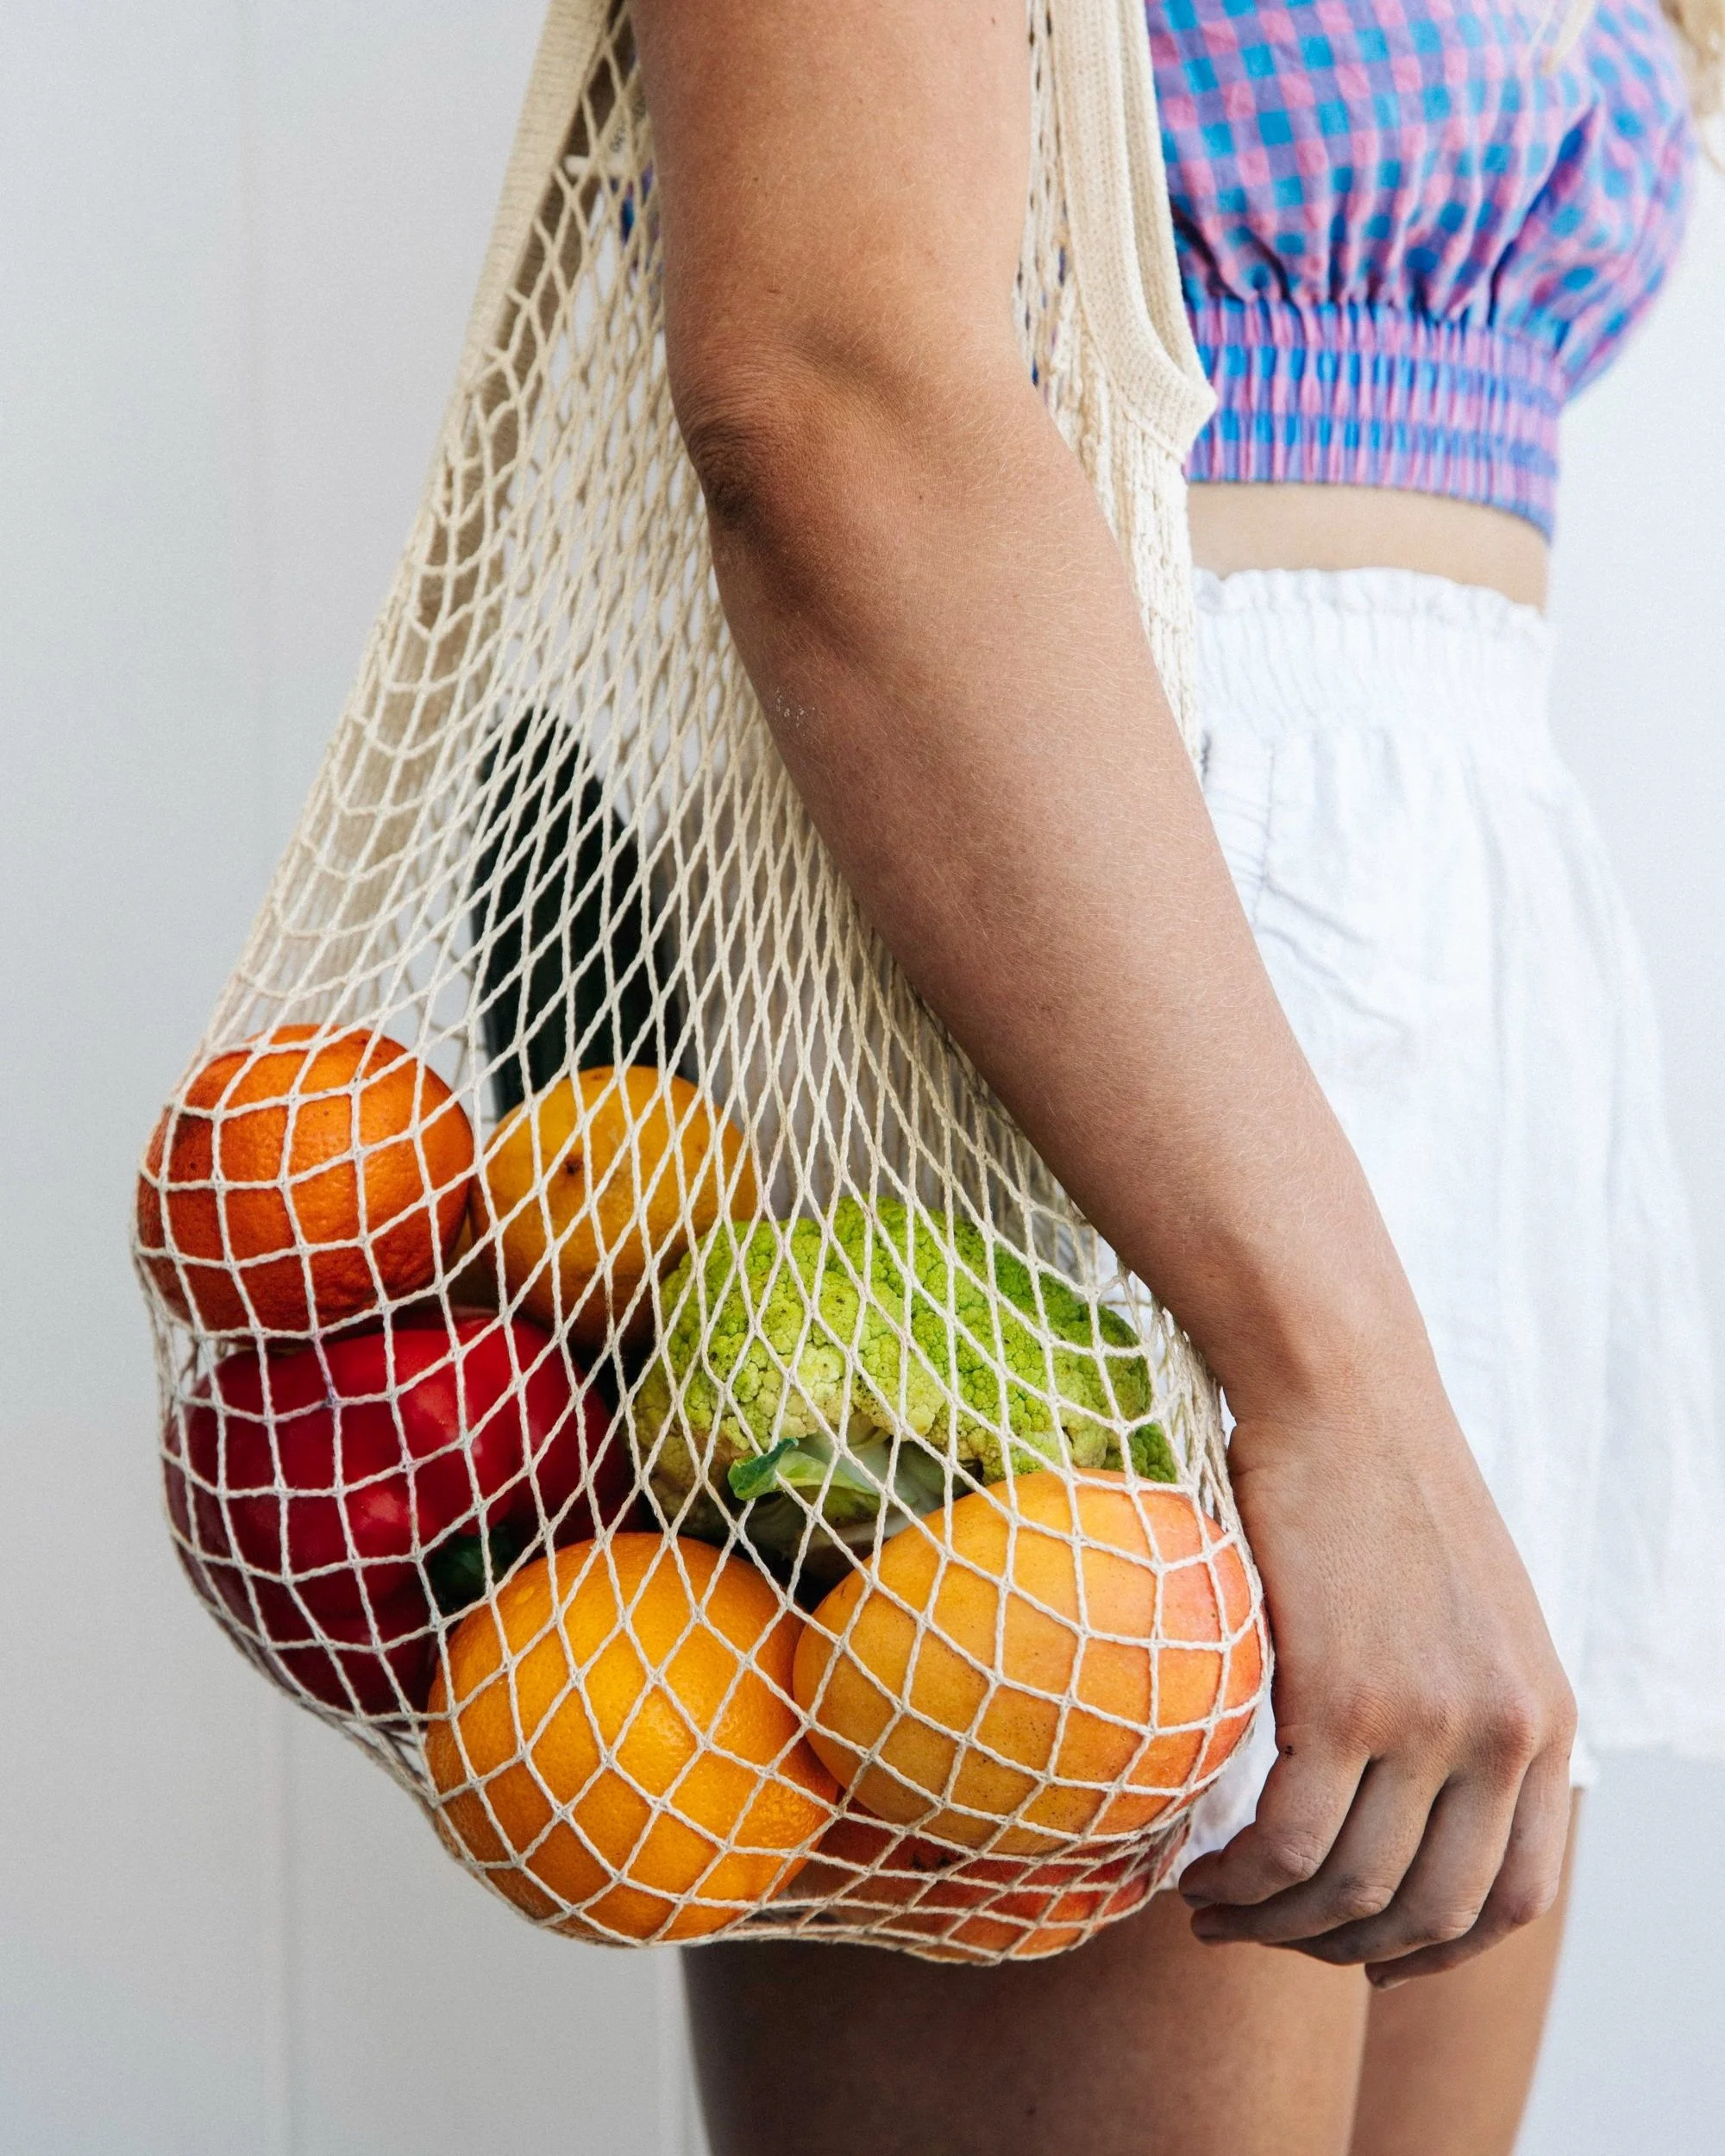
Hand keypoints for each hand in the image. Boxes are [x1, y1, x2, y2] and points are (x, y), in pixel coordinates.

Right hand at [1178, 1341, 1576, 1987]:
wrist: (1338, 1387)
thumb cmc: (1375, 1483)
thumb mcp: (1465, 1609)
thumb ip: (1460, 1705)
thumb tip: (1402, 1801)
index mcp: (1543, 1716)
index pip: (1516, 1899)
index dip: (1433, 1950)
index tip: (1362, 1953)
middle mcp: (1503, 1733)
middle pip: (1431, 1914)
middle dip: (1340, 1951)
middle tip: (1266, 1932)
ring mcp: (1428, 1721)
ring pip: (1352, 1891)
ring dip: (1274, 1926)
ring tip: (1213, 1906)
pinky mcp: (1344, 1698)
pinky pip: (1289, 1843)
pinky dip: (1240, 1882)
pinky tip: (1199, 1872)